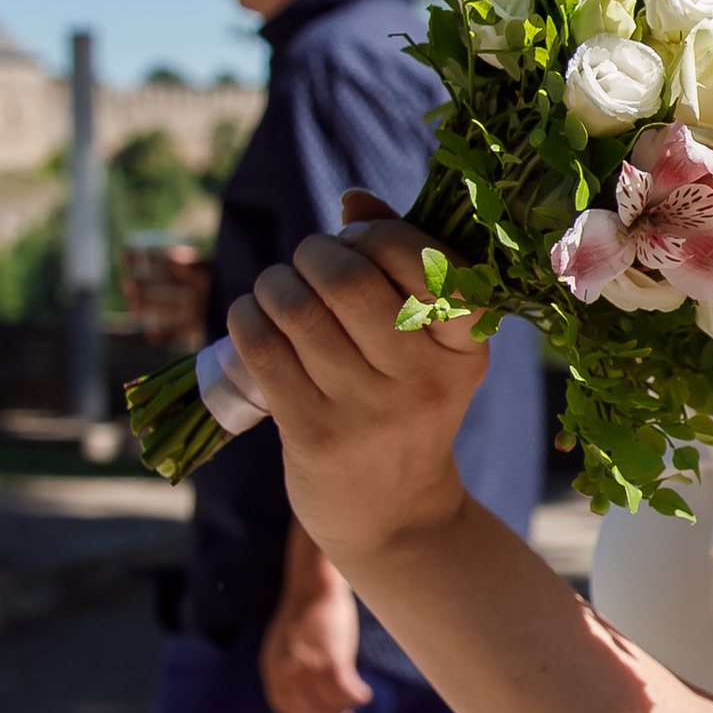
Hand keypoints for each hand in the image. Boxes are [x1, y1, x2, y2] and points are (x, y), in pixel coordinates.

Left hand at [223, 207, 485, 582]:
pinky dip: (246, 317)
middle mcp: (424, 379)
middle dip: (313, 252)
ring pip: (296, 308)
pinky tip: (253, 318)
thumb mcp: (431, 347)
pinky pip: (263, 349)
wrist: (394, 516)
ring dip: (273, 282)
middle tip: (308, 264)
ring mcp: (368, 411)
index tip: (360, 242)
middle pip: (348, 277)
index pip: (429, 260)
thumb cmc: (406, 408)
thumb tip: (352, 196)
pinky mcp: (315, 435)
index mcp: (466, 346)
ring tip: (276, 290)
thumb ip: (402, 264)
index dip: (380, 233)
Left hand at [260, 567, 371, 712]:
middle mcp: (287, 672)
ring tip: (357, 700)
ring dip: (345, 707)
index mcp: (271, 668)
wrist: (314, 585)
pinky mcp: (332, 660)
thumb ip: (290, 668)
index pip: (286, 709)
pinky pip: (347, 691)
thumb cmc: (305, 612)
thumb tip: (306, 690)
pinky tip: (365, 693)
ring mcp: (308, 667)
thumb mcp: (286, 645)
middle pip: (309, 711)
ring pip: (330, 704)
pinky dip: (358, 696)